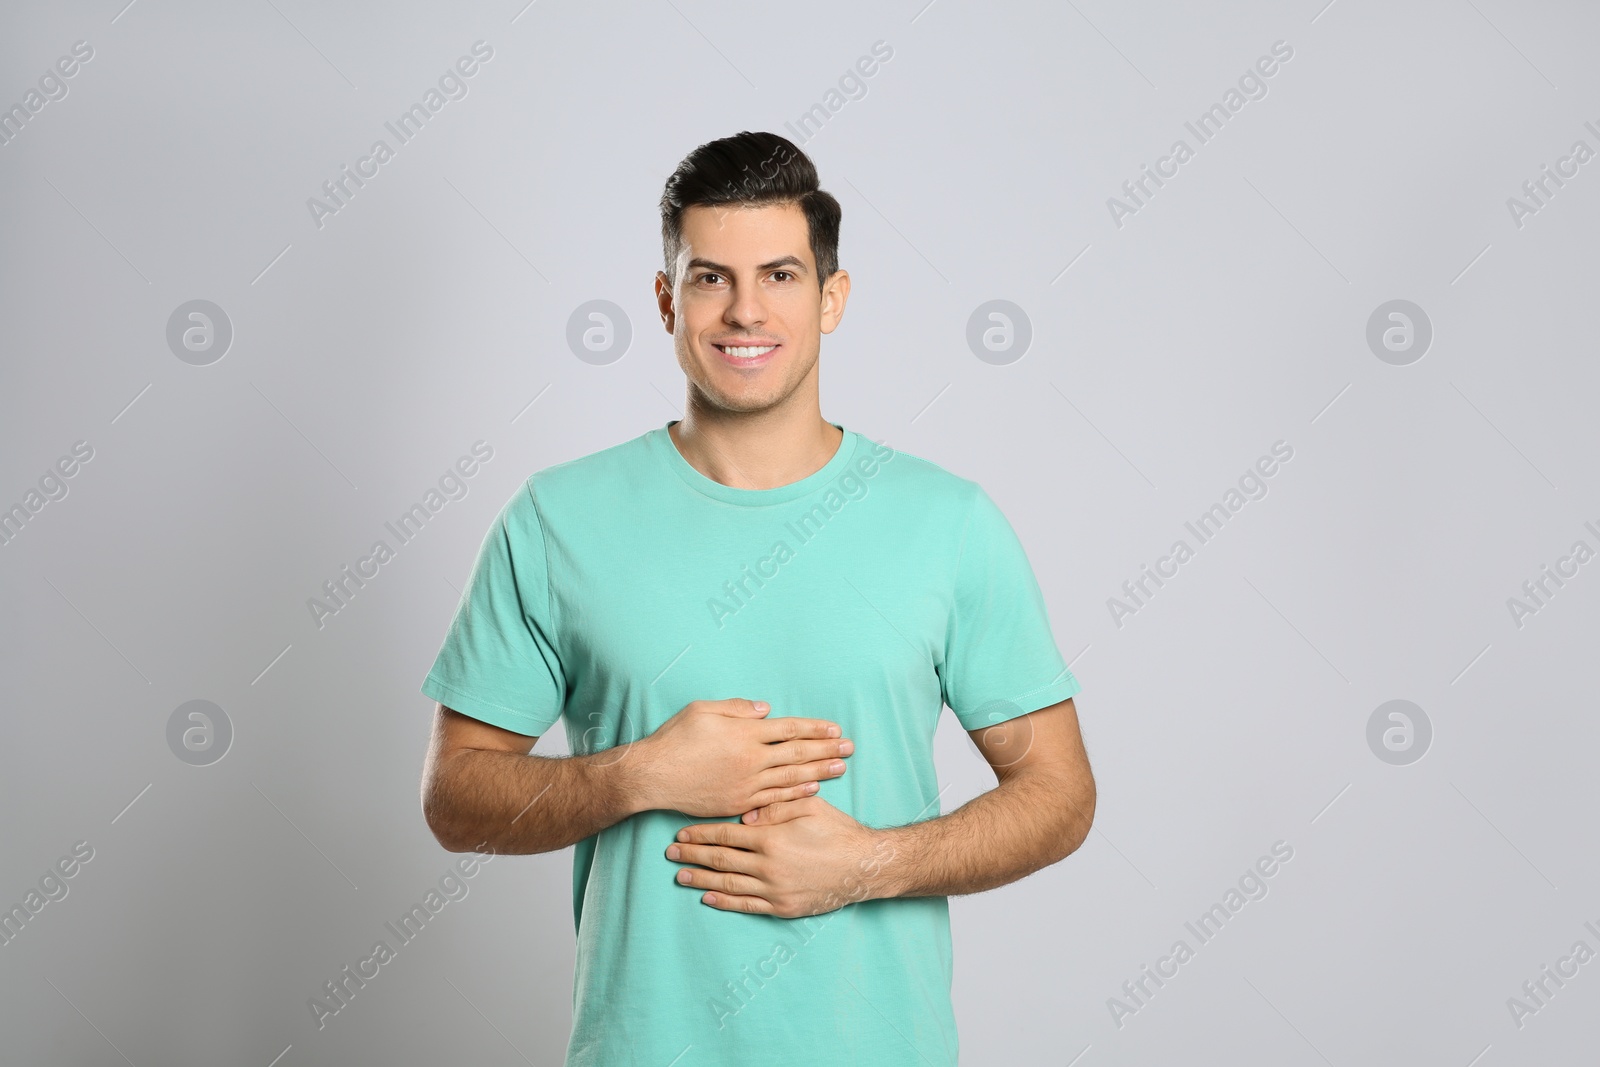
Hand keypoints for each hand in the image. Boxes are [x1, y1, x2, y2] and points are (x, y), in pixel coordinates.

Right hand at [634, 699, 853, 816]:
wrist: (653, 776)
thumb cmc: (675, 739)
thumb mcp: (703, 709)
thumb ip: (737, 708)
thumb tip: (767, 710)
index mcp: (745, 733)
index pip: (790, 729)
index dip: (815, 728)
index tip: (834, 729)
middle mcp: (751, 759)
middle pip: (798, 752)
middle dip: (827, 750)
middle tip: (850, 748)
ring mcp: (747, 784)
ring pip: (792, 777)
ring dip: (820, 771)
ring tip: (841, 768)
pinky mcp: (740, 803)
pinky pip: (775, 798)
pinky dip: (796, 793)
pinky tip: (812, 788)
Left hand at [666, 795, 894, 916]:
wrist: (864, 867)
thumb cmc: (838, 832)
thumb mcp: (809, 806)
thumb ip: (775, 805)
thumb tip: (746, 812)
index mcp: (771, 837)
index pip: (726, 834)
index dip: (701, 834)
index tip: (682, 833)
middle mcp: (768, 865)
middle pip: (720, 859)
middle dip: (693, 855)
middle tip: (671, 853)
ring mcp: (774, 889)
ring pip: (728, 884)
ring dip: (701, 880)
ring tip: (680, 876)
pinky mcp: (782, 907)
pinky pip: (746, 905)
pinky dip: (724, 902)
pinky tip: (708, 898)